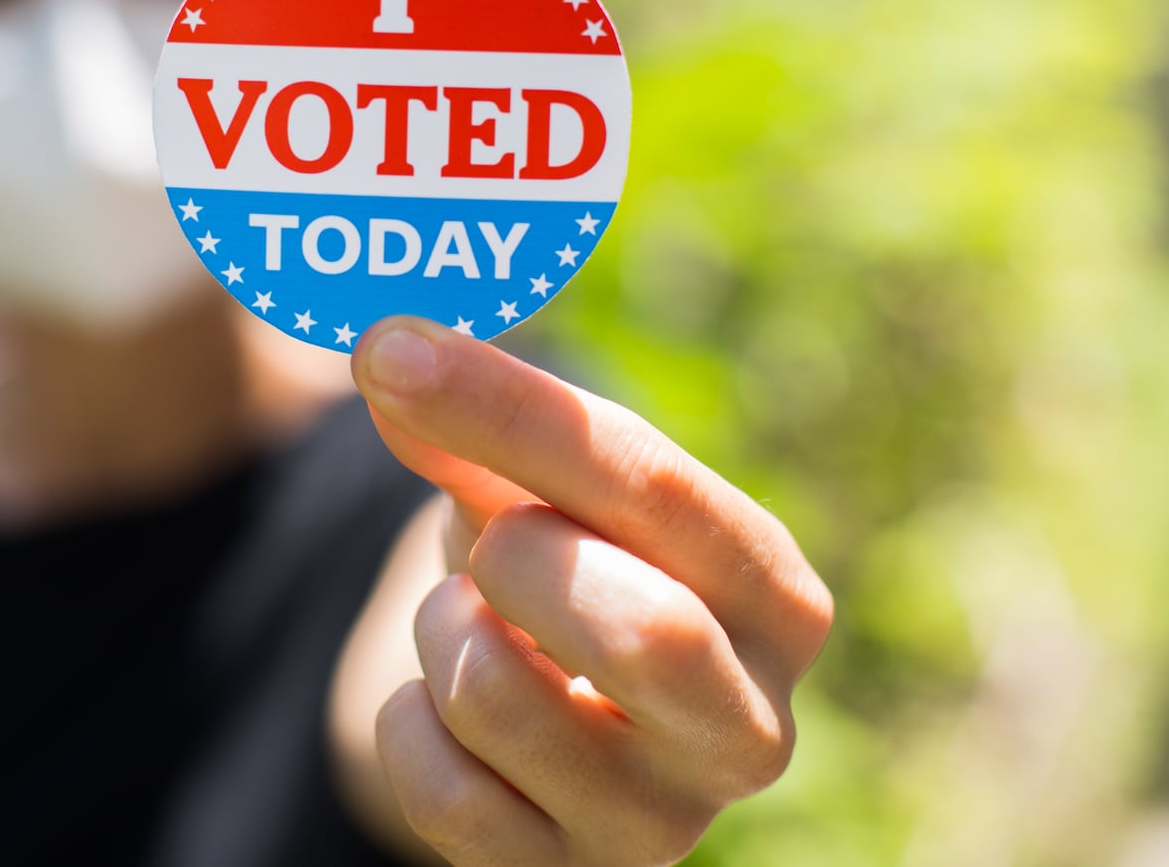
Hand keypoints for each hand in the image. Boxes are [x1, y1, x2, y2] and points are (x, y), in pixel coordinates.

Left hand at [349, 316, 831, 866]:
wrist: (550, 732)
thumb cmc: (565, 575)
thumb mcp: (541, 490)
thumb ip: (476, 429)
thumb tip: (394, 356)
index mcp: (774, 595)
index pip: (651, 484)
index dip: (510, 409)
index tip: (393, 349)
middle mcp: (751, 724)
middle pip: (642, 630)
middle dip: (519, 558)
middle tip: (489, 542)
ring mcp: (665, 823)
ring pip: (499, 699)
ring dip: (441, 630)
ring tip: (474, 627)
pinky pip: (438, 789)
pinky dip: (410, 724)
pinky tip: (455, 718)